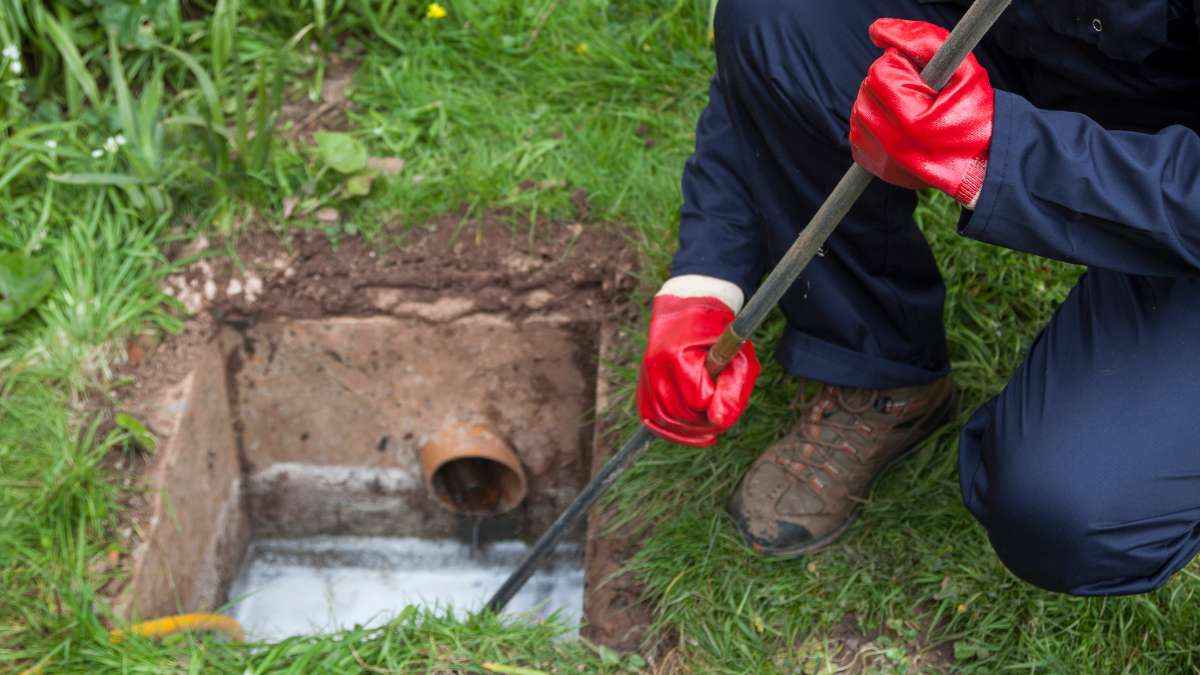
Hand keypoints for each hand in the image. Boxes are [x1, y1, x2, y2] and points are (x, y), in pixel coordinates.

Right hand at [637, 295, 759, 446]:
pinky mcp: (642, 383)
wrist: (687, 307)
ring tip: (708, 427)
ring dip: (687, 430)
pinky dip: (669, 429)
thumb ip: (732, 390)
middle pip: (677, 413)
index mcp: (678, 353)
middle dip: (701, 422)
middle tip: (719, 418)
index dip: (715, 403)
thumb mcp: (738, 356)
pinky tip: (689, 430)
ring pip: (662, 419)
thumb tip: (719, 422)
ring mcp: (645, 375)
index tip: (725, 394)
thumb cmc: (719, 332)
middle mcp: (655, 365)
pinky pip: (650, 416)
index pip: (697, 399)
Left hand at [849, 18, 993, 207]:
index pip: (881, 72)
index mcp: (912, 120)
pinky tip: (898, 122)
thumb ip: (922, 40)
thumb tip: (877, 29)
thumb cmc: (977, 114)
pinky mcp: (874, 165)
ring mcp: (880, 157)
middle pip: (867, 89)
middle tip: (918, 92)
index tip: (922, 77)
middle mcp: (891, 143)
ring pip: (859, 108)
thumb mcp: (963, 69)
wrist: (982, 161)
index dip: (902, 66)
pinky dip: (874, 120)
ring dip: (880, 100)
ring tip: (910, 107)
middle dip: (890, 82)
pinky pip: (858, 130)